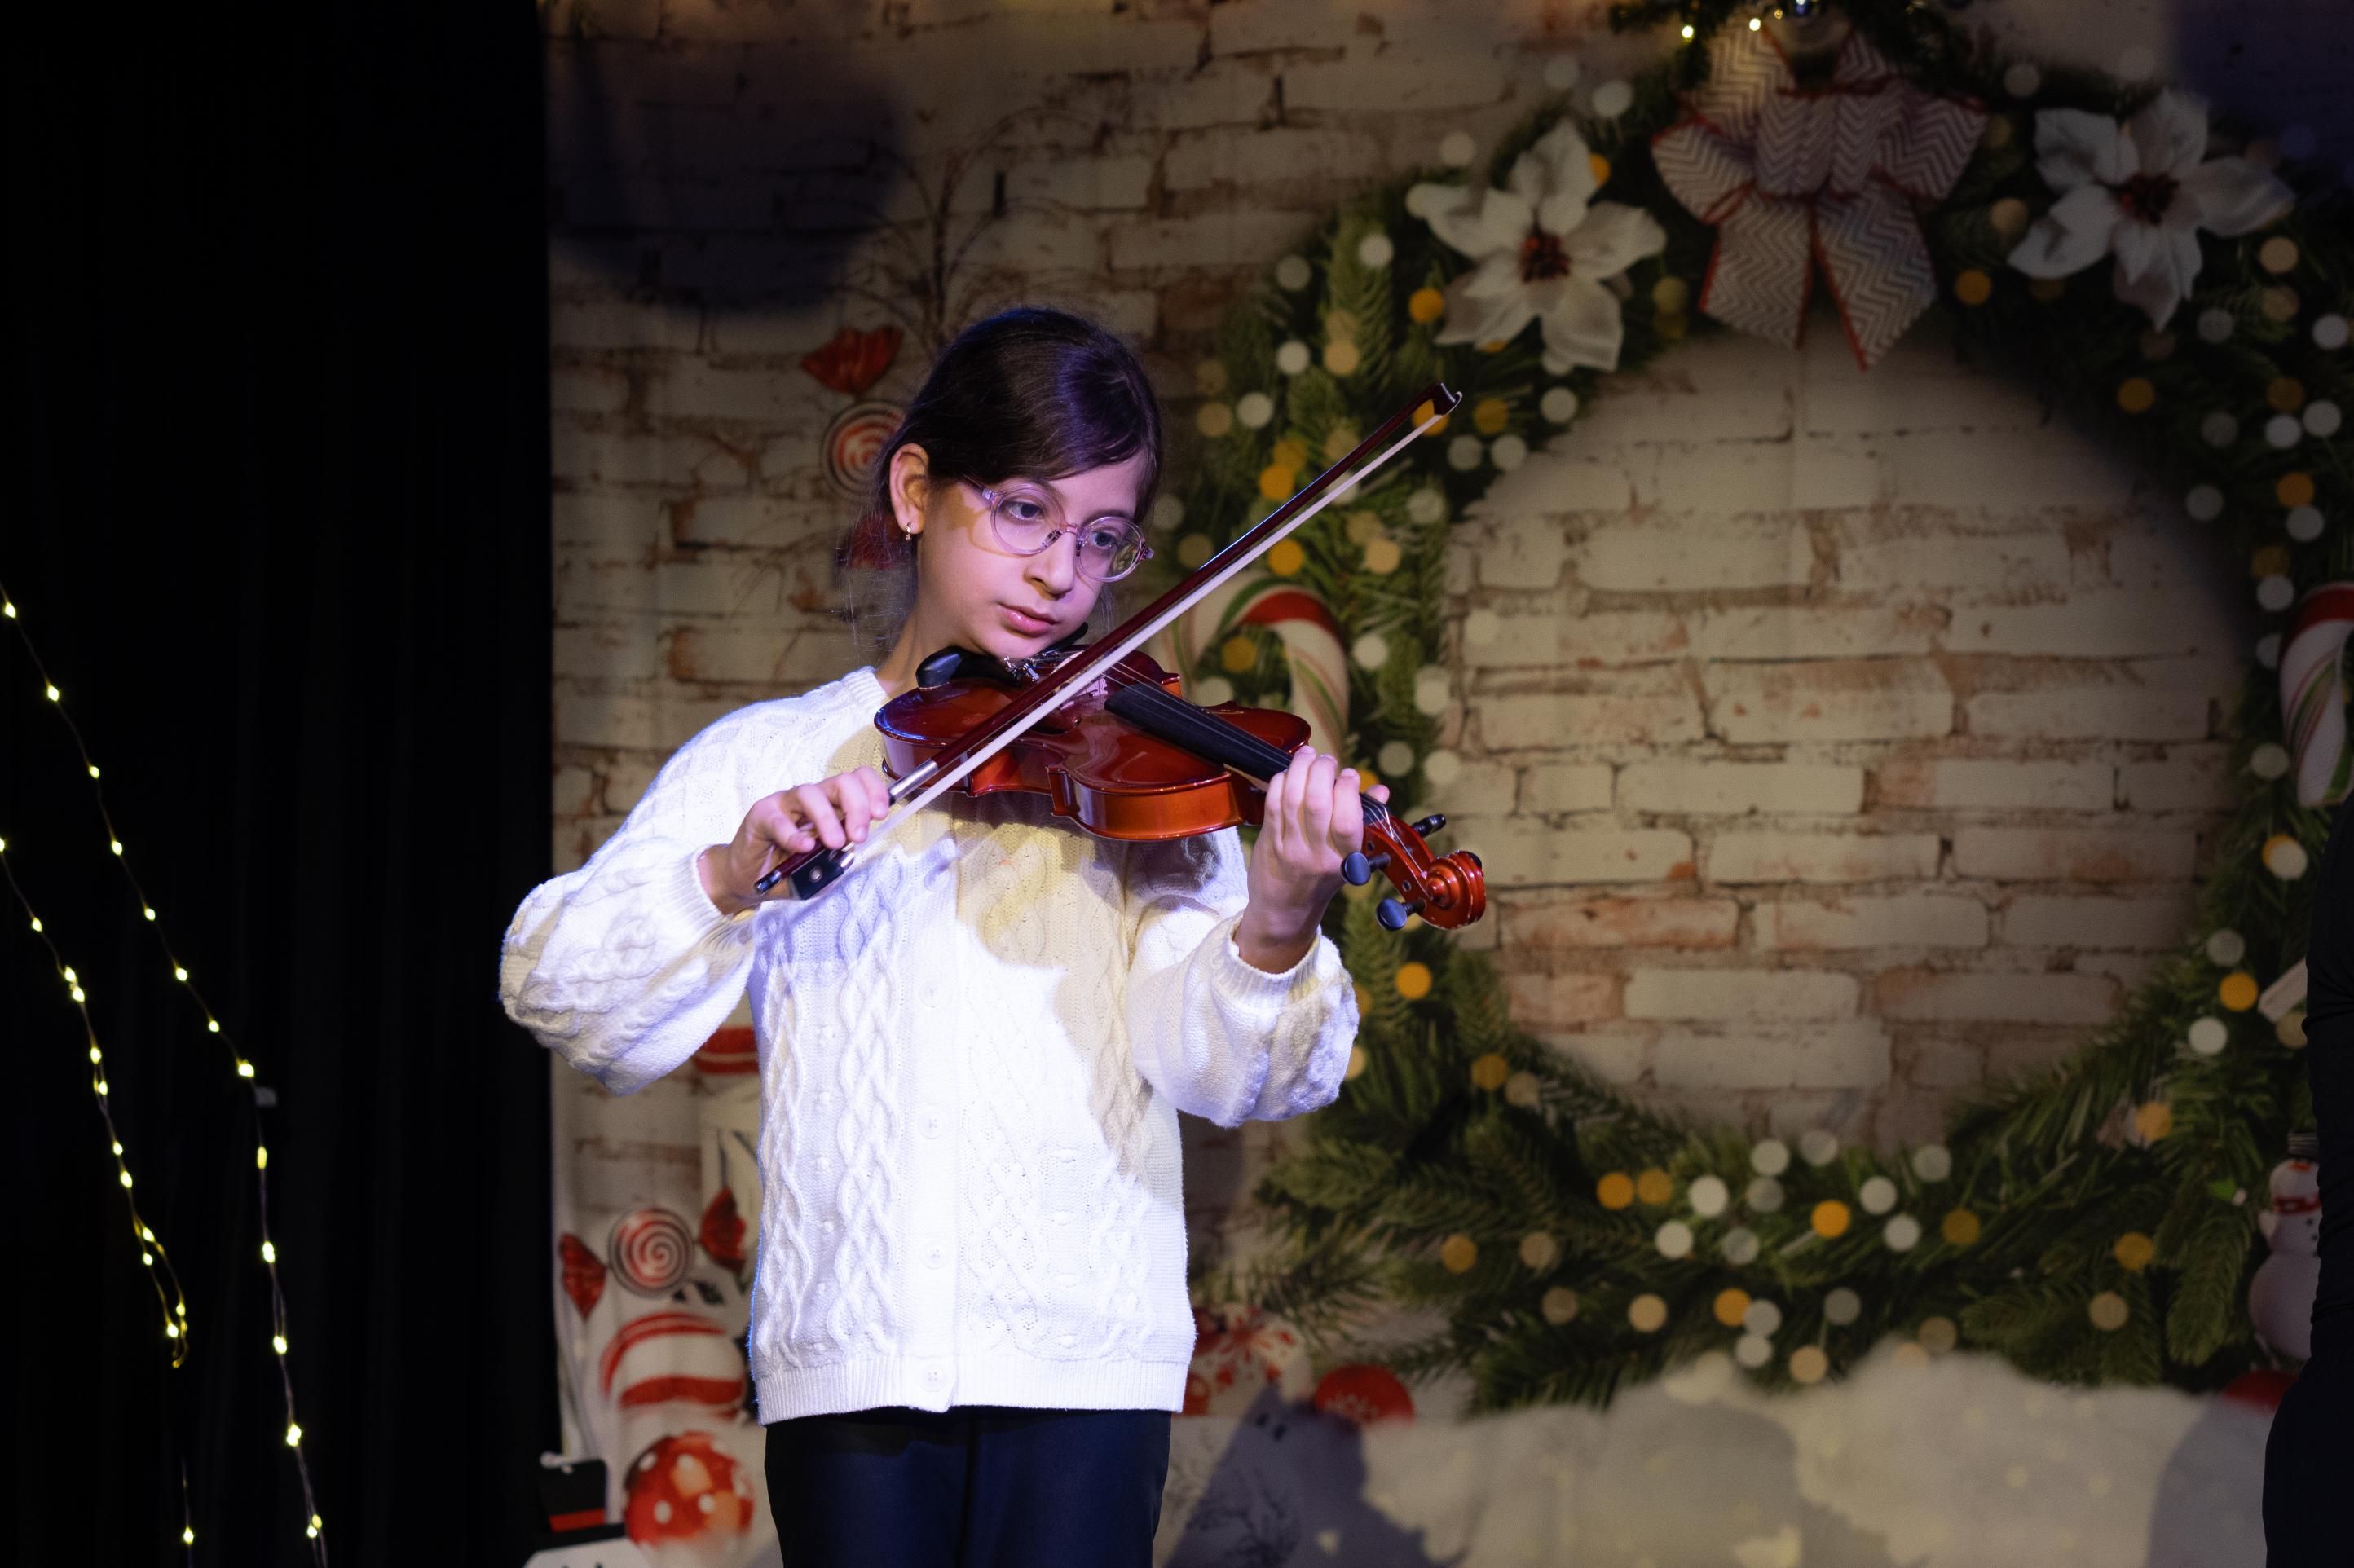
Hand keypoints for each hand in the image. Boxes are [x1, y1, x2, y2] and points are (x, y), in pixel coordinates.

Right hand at [698, 767, 891, 916]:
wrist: (750, 879)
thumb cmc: (789, 869)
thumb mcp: (824, 871)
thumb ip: (838, 863)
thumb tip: (850, 855)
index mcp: (833, 806)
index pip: (858, 781)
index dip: (874, 791)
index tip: (881, 814)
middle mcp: (812, 799)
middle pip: (841, 783)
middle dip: (856, 806)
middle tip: (858, 836)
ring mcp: (786, 803)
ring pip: (811, 794)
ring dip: (827, 819)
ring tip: (833, 843)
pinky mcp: (762, 814)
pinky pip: (779, 819)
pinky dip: (794, 834)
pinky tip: (804, 847)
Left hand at [1237, 750, 1388, 972]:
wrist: (1285, 910)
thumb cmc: (1322, 880)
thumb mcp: (1351, 857)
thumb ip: (1365, 822)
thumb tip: (1381, 790)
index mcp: (1345, 858)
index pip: (1348, 819)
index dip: (1349, 789)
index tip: (1350, 774)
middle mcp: (1317, 854)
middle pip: (1318, 802)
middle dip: (1322, 770)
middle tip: (1326, 759)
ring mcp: (1290, 848)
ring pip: (1292, 798)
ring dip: (1299, 768)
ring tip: (1307, 754)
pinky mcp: (1268, 841)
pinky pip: (1272, 804)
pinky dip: (1280, 782)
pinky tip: (1288, 774)